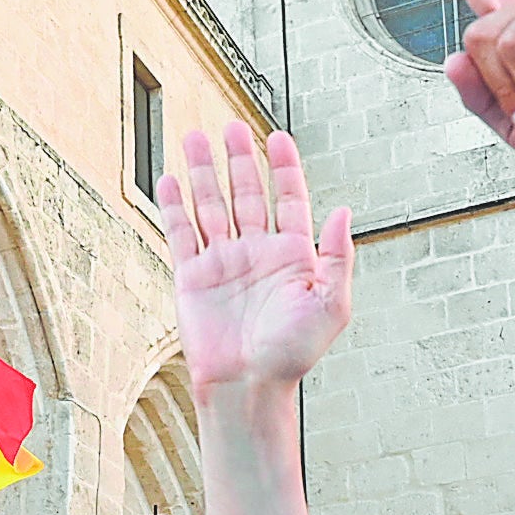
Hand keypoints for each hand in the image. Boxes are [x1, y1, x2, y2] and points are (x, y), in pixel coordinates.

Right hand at [157, 124, 355, 392]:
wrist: (247, 386)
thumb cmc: (291, 356)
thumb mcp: (331, 305)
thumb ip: (338, 256)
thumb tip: (342, 211)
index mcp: (292, 256)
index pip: (289, 199)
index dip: (284, 168)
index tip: (278, 138)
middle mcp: (256, 253)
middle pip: (246, 193)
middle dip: (239, 159)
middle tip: (230, 128)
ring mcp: (223, 263)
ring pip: (212, 205)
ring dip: (203, 173)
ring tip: (195, 138)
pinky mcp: (193, 277)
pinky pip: (181, 234)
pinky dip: (175, 207)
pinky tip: (171, 181)